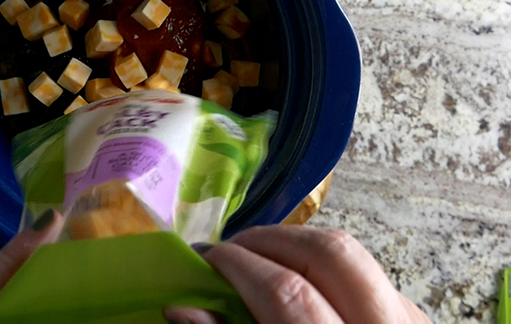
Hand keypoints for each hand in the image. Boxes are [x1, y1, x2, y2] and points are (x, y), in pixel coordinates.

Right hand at [167, 225, 429, 323]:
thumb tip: (182, 309)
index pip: (287, 294)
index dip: (237, 267)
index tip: (204, 262)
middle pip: (331, 255)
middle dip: (270, 240)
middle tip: (230, 252)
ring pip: (355, 254)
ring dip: (297, 245)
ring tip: (258, 259)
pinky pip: (367, 274)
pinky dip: (323, 268)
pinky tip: (298, 283)